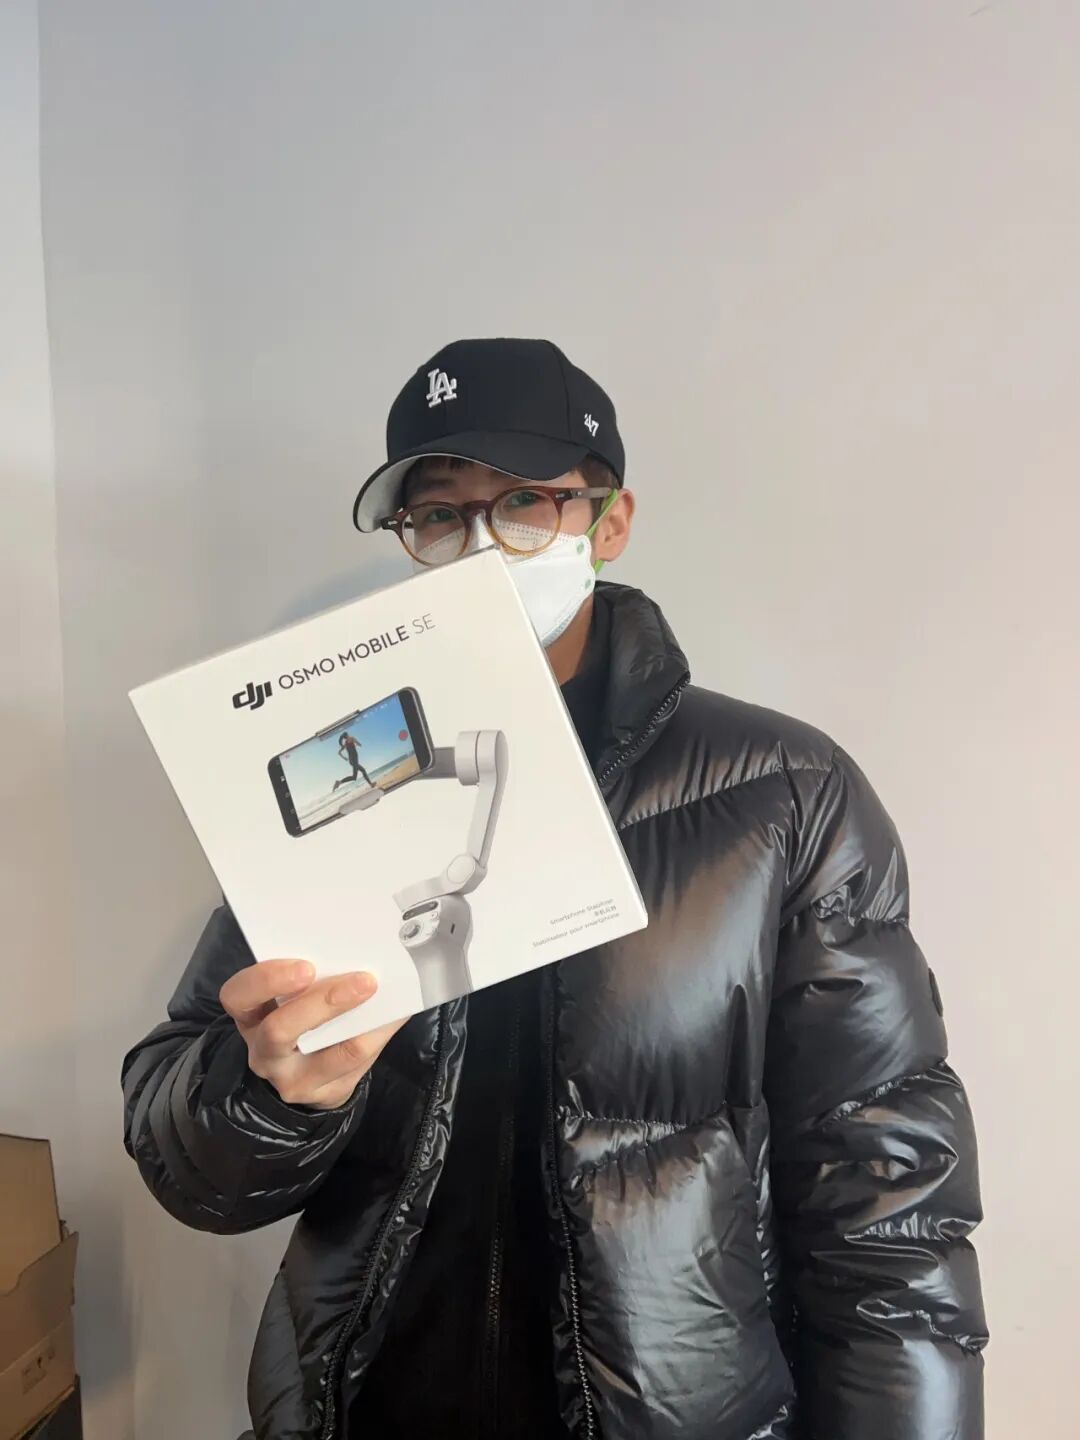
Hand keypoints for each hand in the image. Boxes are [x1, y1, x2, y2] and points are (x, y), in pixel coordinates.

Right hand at [219, 960, 406, 1109]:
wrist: (307, 1076)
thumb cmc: (299, 1020)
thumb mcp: (288, 999)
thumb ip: (309, 977)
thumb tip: (354, 945)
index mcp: (250, 1015)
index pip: (238, 996)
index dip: (267, 979)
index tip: (306, 966)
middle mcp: (264, 1051)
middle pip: (280, 1030)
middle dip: (324, 1003)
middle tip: (363, 981)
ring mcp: (293, 1079)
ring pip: (330, 1055)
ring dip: (366, 1022)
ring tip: (388, 997)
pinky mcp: (326, 1094)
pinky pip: (358, 1064)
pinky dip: (381, 1033)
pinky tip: (397, 1013)